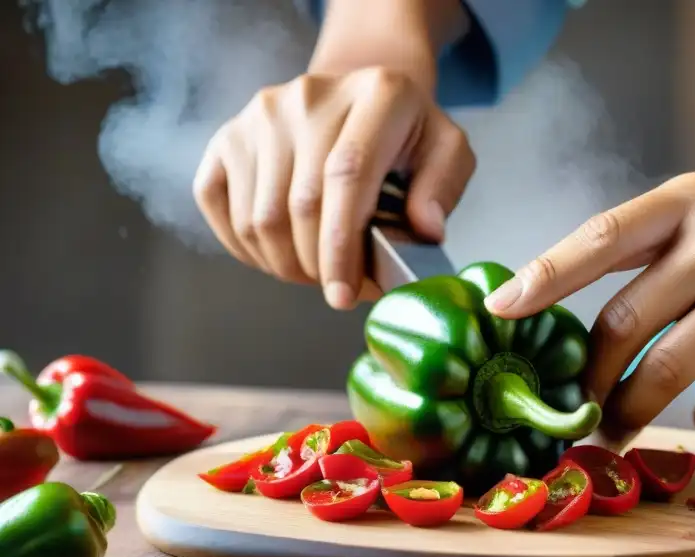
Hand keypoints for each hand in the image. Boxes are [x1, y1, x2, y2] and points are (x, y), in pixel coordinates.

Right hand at [192, 67, 475, 308]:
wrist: (358, 96)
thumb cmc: (405, 136)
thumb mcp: (447, 151)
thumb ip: (444, 186)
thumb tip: (425, 229)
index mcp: (377, 94)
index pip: (346, 176)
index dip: (341, 247)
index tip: (344, 295)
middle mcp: (310, 95)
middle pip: (299, 206)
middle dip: (318, 267)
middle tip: (341, 289)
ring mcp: (262, 114)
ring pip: (257, 217)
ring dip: (284, 264)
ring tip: (316, 272)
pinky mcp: (228, 135)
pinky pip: (218, 206)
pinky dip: (245, 247)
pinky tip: (279, 254)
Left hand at [483, 172, 694, 436]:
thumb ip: (653, 255)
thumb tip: (567, 312)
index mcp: (692, 203)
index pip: (600, 238)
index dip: (544, 276)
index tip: (497, 311)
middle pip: (623, 322)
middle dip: (589, 380)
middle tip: (575, 412)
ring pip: (668, 371)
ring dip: (631, 412)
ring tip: (616, 432)